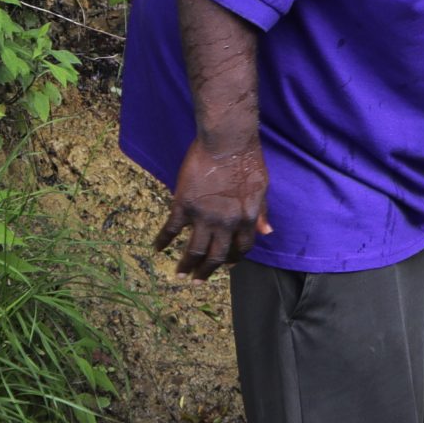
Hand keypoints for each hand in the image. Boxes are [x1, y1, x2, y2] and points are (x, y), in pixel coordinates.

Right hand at [153, 136, 271, 279]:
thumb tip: (266, 232)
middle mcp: (226, 223)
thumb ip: (261, 212)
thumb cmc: (247, 160)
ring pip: (194, 250)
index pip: (242, 249)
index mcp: (246, 219)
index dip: (234, 259)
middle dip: (207, 272)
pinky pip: (171, 229)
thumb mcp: (262, 188)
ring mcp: (204, 216)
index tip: (226, 265)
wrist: (227, 141)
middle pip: (216, 256)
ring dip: (186, 265)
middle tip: (197, 280)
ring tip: (179, 274)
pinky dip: (163, 241)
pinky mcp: (184, 205)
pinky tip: (157, 248)